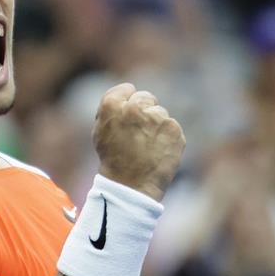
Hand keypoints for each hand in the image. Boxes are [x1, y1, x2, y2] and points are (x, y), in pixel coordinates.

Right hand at [92, 82, 185, 201]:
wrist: (131, 186)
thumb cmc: (113, 160)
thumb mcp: (100, 131)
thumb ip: (113, 109)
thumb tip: (128, 95)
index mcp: (112, 105)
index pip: (127, 89)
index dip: (127, 103)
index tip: (128, 117)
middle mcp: (135, 107)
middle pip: (146, 97)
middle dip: (144, 111)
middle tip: (138, 134)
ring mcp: (157, 118)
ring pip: (160, 114)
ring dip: (156, 126)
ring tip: (147, 147)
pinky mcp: (174, 130)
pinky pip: (171, 128)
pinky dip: (167, 138)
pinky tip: (158, 151)